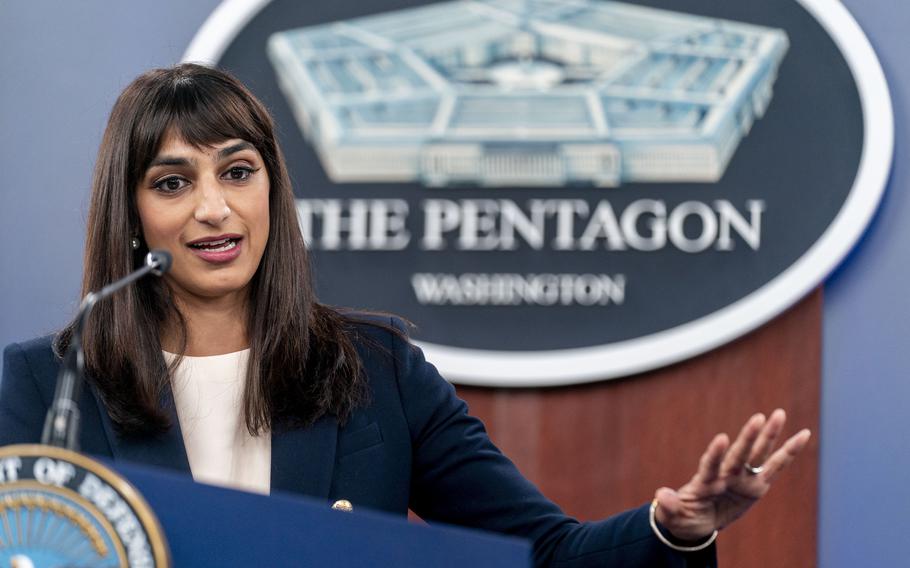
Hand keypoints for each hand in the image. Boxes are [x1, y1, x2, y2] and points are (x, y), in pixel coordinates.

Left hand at [653, 409, 810, 541]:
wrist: (696, 522)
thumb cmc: (683, 517)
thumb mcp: (672, 517)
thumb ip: (669, 506)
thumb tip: (660, 495)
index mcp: (705, 482)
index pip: (710, 465)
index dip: (715, 453)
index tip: (722, 438)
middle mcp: (725, 475)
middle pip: (738, 454)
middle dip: (748, 437)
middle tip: (759, 417)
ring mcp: (741, 478)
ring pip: (757, 454)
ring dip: (769, 435)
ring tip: (779, 413)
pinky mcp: (756, 486)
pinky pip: (775, 467)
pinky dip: (789, 452)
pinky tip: (803, 435)